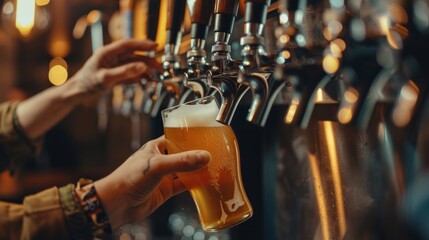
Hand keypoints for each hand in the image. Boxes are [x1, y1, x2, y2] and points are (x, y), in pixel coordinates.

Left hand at [66, 38, 162, 104]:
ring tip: (154, 76)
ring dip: (145, 70)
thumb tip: (142, 67)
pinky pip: (131, 74)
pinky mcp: (116, 75)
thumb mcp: (106, 78)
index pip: (128, 44)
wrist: (78, 94)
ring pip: (134, 65)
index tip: (155, 46)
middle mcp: (112, 58)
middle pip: (134, 55)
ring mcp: (114, 66)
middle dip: (148, 60)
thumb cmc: (87, 84)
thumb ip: (125, 72)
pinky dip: (139, 77)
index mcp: (107, 53)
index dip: (142, 44)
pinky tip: (145, 81)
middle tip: (159, 67)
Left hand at [94, 136, 210, 227]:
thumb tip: (205, 156)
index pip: (175, 137)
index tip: (205, 136)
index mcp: (155, 147)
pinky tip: (205, 182)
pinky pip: (183, 185)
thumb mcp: (158, 165)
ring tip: (214, 166)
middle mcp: (160, 160)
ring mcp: (163, 176)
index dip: (189, 136)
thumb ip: (182, 161)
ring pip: (185, 171)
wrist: (117, 203)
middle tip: (214, 152)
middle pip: (182, 155)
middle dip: (196, 155)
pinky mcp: (165, 191)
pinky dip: (194, 184)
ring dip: (197, 170)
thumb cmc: (129, 178)